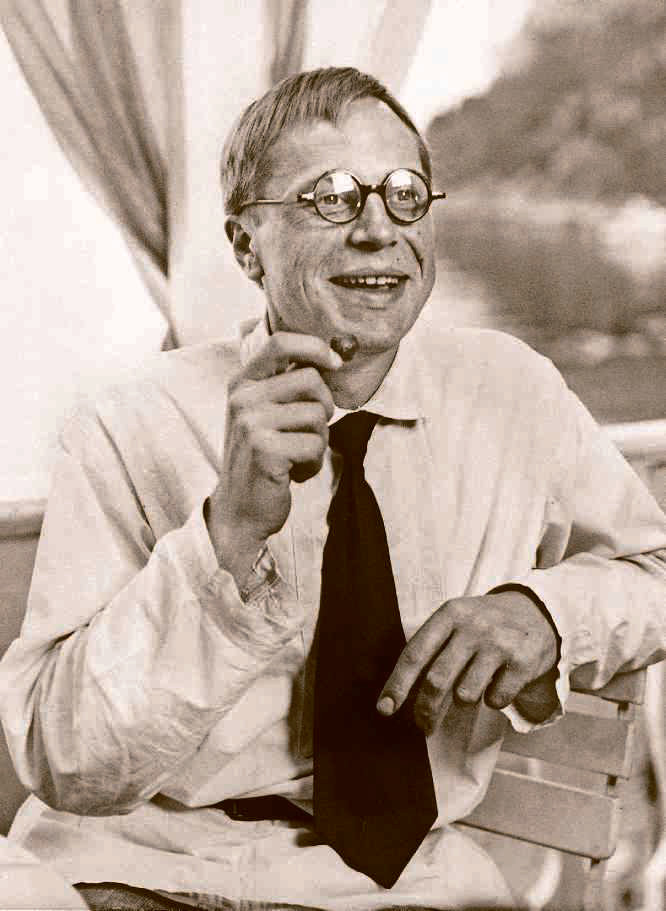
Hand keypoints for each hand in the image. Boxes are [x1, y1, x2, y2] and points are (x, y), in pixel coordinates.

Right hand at [207, 332, 341, 583]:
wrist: (239, 509)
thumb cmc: (263, 459)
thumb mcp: (265, 415)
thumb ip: (288, 386)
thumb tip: (335, 358)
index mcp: (242, 383)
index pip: (280, 342)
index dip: (316, 347)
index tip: (336, 363)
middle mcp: (242, 398)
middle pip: (311, 380)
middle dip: (324, 407)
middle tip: (310, 432)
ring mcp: (251, 424)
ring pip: (317, 415)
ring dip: (319, 441)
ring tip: (296, 456)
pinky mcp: (265, 450)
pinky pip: (315, 445)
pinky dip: (313, 464)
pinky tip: (294, 473)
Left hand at [377, 590, 558, 734]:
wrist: (537, 610)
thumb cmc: (485, 623)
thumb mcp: (456, 619)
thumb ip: (431, 647)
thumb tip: (398, 692)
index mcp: (449, 614)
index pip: (415, 653)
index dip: (397, 684)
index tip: (385, 709)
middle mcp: (473, 626)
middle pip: (436, 681)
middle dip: (425, 710)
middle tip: (423, 725)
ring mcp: (499, 643)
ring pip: (465, 695)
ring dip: (466, 699)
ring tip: (475, 683)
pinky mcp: (522, 662)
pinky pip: (495, 700)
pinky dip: (494, 699)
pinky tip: (500, 681)